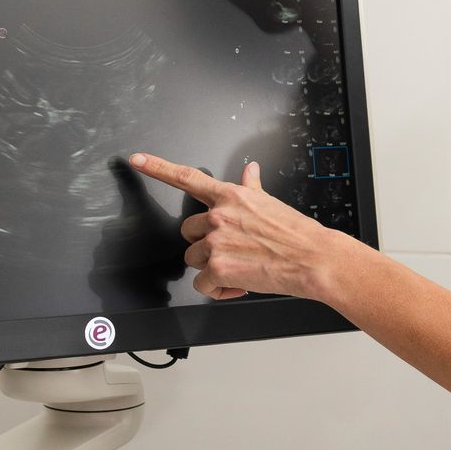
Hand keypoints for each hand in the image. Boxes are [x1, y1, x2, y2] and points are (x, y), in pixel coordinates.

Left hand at [127, 152, 340, 300]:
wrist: (313, 258)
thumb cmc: (296, 233)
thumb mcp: (270, 203)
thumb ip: (252, 187)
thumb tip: (250, 169)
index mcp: (230, 196)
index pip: (186, 177)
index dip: (157, 167)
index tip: (138, 160)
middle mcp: (219, 215)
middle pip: (187, 232)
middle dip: (205, 244)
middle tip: (232, 251)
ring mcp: (216, 241)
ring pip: (194, 259)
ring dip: (213, 268)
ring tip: (241, 268)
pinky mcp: (218, 268)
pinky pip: (202, 284)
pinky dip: (218, 290)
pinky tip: (239, 284)